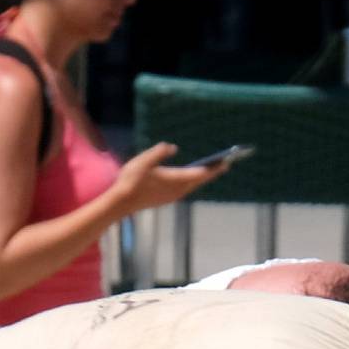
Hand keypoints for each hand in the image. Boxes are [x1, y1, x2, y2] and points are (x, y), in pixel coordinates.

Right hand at [110, 142, 234, 218]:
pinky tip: (193, 177)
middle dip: (213, 172)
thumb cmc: (132, 179)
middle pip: (200, 180)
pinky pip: (186, 189)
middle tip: (226, 164)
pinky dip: (194, 182)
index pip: (199, 173)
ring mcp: (173, 196)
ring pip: (193, 186)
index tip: (226, 162)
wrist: (122, 201)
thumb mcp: (144, 160)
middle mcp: (177, 190)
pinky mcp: (168, 198)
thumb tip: (173, 147)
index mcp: (174, 179)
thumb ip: (159, 152)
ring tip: (213, 169)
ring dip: (203, 178)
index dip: (213, 168)